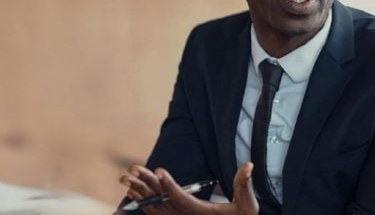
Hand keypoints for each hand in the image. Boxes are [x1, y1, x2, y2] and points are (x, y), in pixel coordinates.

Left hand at [122, 164, 259, 214]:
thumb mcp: (247, 205)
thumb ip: (244, 185)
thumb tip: (248, 165)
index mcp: (200, 213)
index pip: (181, 198)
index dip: (169, 185)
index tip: (159, 170)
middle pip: (162, 201)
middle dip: (146, 184)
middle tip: (133, 169)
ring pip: (155, 206)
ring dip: (140, 191)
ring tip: (125, 177)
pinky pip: (155, 213)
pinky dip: (142, 202)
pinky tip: (132, 191)